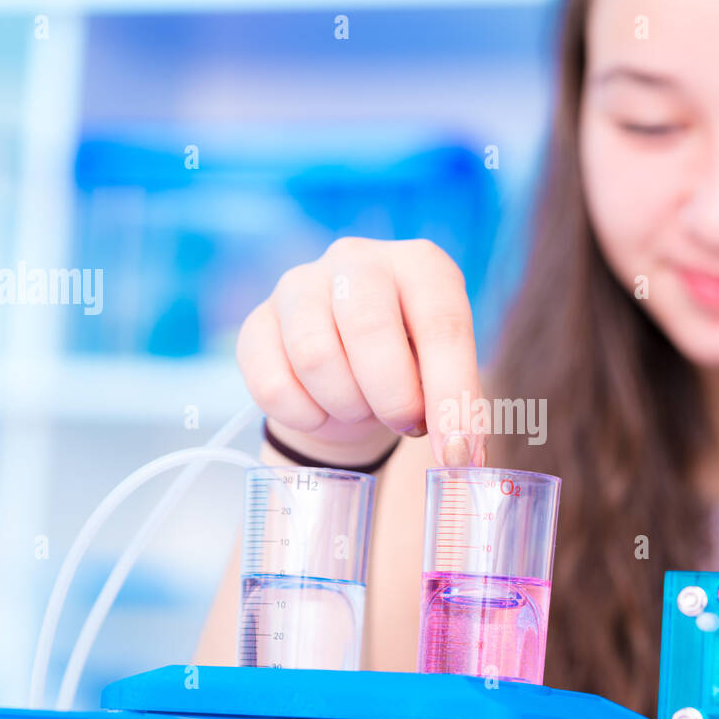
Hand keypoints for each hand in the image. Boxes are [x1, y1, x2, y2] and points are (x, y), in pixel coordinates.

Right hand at [237, 237, 485, 466]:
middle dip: (392, 397)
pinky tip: (322, 410)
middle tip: (405, 424)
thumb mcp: (441, 375)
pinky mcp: (257, 322)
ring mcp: (300, 285)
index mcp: (421, 265)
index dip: (452, 395)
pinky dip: (304, 415)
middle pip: (368, 328)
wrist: (346, 371)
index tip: (456, 453)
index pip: (442, 324)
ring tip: (362, 407)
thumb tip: (461, 457)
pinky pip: (272, 384)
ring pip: (314, 356)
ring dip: (347, 405)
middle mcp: (358, 261)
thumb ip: (455, 407)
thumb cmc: (406, 368)